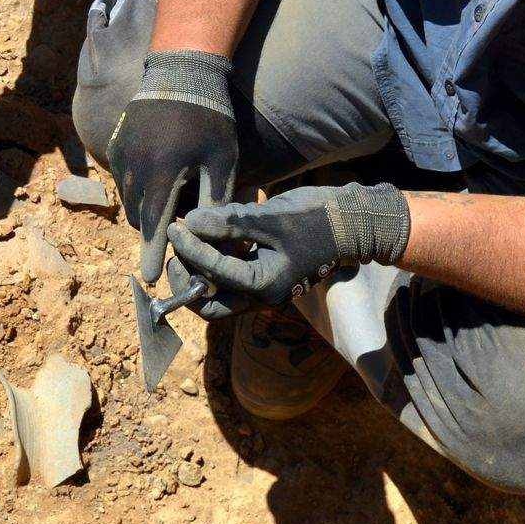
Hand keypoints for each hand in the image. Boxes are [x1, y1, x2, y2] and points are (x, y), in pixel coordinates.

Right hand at [105, 49, 238, 282]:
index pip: (155, 225)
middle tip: (170, 242)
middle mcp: (134, 165)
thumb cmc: (210, 116)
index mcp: (163, 172)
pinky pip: (121, 179)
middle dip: (153, 233)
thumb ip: (215, 200)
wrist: (181, 70)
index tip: (151, 278)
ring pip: (128, 199)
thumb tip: (213, 238)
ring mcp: (121, 153)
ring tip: (169, 206)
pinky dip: (136, 190)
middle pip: (139, 216)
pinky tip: (156, 184)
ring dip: (145, 211)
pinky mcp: (115, 143)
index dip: (153, 253)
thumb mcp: (222, 160)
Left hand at [168, 182, 410, 317]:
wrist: (350, 222)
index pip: (212, 274)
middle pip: (208, 305)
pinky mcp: (260, 275)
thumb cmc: (315, 219)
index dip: (188, 250)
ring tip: (189, 236)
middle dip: (185, 280)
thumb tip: (189, 223)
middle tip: (177, 248)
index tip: (174, 227)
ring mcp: (260, 288)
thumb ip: (229, 224)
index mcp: (264, 286)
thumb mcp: (269, 218)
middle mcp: (260, 295)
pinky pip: (227, 278)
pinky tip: (210, 233)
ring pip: (215, 294)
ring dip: (195, 271)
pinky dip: (212, 261)